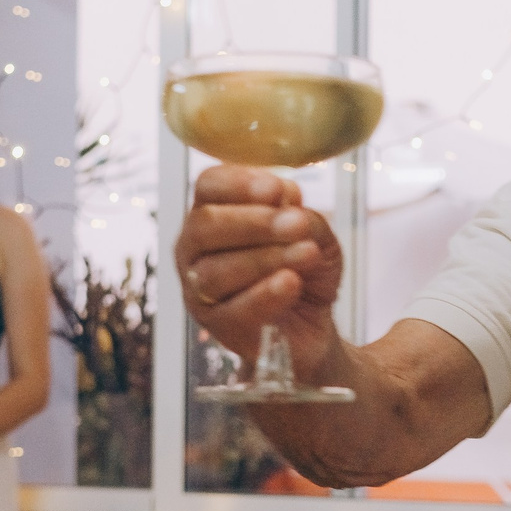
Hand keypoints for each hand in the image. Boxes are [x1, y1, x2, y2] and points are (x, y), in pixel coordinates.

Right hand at [173, 166, 343, 374]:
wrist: (315, 324)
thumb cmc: (305, 270)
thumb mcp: (314, 234)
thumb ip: (300, 215)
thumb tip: (285, 201)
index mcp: (214, 212)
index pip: (209, 186)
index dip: (239, 184)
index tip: (277, 189)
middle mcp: (196, 248)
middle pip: (204, 225)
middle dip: (255, 222)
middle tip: (297, 224)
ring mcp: (198, 289)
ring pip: (215, 270)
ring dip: (266, 259)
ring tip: (307, 254)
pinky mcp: (216, 326)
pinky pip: (233, 311)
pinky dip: (264, 295)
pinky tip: (290, 283)